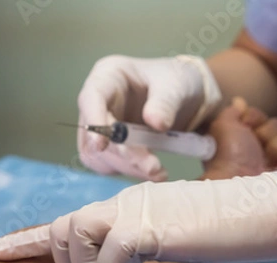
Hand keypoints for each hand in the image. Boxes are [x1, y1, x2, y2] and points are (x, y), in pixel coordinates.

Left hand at [0, 102, 276, 262]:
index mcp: (121, 207)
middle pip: (62, 228)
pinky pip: (110, 255)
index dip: (25, 240)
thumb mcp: (164, 240)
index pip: (64, 221)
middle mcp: (120, 203)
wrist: (257, 211)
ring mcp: (133, 210)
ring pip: (76, 234)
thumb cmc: (215, 230)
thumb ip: (131, 248)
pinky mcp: (149, 225)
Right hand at [77, 55, 220, 180]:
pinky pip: (110, 165)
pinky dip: (131, 171)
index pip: (90, 98)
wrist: (186, 98)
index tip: (102, 144)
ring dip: (127, 167)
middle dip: (122, 154)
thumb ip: (166, 102)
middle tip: (152, 166)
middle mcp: (97, 102)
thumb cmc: (176, 81)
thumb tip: (155, 123)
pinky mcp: (108, 146)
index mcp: (108, 76)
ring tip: (158, 171)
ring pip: (99, 156)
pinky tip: (154, 172)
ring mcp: (101, 125)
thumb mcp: (177, 85)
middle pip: (93, 134)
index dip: (93, 122)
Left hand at [203, 98, 276, 179]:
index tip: (247, 122)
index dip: (258, 118)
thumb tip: (239, 102)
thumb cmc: (226, 156)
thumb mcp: (221, 129)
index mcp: (250, 141)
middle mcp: (266, 152)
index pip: (265, 120)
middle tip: (258, 147)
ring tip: (269, 160)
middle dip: (270, 133)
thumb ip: (231, 113)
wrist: (235, 184)